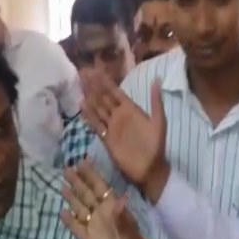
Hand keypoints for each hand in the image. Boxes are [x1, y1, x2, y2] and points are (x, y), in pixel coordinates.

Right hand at [60, 160, 148, 238]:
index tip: (83, 160)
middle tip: (67, 167)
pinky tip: (61, 212)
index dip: (92, 174)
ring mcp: (94, 227)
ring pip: (80, 207)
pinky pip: (77, 227)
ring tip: (62, 184)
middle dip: (78, 181)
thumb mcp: (128, 235)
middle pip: (87, 194)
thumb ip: (121, 217)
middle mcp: (102, 215)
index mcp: (113, 209)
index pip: (100, 187)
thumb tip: (120, 198)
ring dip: (72, 196)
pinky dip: (69, 220)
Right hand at [81, 71, 170, 202]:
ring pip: (98, 108)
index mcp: (131, 109)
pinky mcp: (107, 138)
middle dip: (94, 86)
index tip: (96, 70)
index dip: (106, 82)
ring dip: (90, 97)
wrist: (150, 168)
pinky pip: (96, 124)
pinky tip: (82, 106)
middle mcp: (120, 115)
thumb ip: (155, 101)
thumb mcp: (159, 121)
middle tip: (83, 72)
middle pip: (104, 98)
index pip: (116, 92)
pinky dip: (89, 115)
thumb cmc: (156, 145)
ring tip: (80, 85)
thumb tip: (157, 79)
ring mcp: (112, 126)